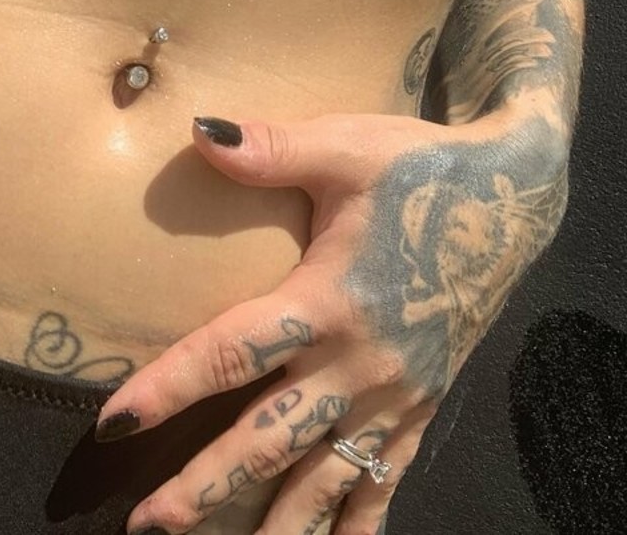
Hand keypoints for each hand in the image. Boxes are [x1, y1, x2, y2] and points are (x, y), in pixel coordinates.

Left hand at [95, 107, 567, 534]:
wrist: (511, 199)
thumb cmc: (420, 168)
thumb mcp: (346, 148)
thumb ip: (273, 149)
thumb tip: (199, 130)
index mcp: (329, 301)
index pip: (231, 353)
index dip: (168, 388)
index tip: (114, 422)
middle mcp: (358, 364)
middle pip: (267, 440)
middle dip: (204, 486)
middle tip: (146, 524)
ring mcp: (393, 397)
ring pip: (320, 480)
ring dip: (269, 522)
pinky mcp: (421, 411)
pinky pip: (382, 485)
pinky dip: (352, 528)